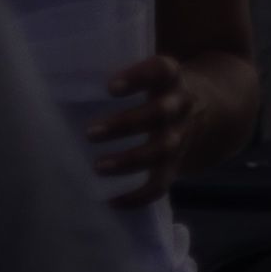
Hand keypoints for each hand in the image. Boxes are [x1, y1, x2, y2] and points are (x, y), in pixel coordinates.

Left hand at [91, 55, 198, 206]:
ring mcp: (180, 136)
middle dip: (126, 124)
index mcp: (172, 78)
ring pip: (162, 150)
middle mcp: (180, 106)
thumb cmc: (158, 88)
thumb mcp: (153, 74)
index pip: (162, 70)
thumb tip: (62, 77)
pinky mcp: (175, 164)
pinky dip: (138, 196)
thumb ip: (121, 75)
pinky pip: (161, 184)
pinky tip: (112, 201)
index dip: (139, 77)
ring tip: (98, 167)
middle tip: (90, 132)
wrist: (208, 109)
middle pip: (160, 113)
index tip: (110, 87)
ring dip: (129, 160)